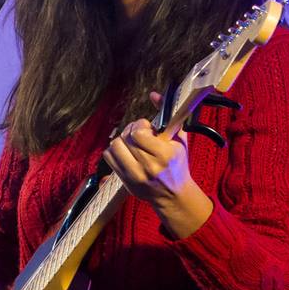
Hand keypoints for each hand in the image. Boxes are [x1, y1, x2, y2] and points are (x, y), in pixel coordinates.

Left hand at [103, 92, 212, 237]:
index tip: (147, 127)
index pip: (138, 133)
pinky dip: (115, 150)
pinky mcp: (124, 180)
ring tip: (132, 142)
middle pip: (125, 138)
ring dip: (122, 140)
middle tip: (139, 133)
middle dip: (131, 130)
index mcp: (164, 155)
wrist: (173, 194)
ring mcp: (134, 175)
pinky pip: (109, 157)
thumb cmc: (177, 164)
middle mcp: (147, 166)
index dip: (140, 125)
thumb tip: (154, 94)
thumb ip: (168, 115)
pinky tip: (126, 151)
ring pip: (114, 146)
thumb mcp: (179, 139)